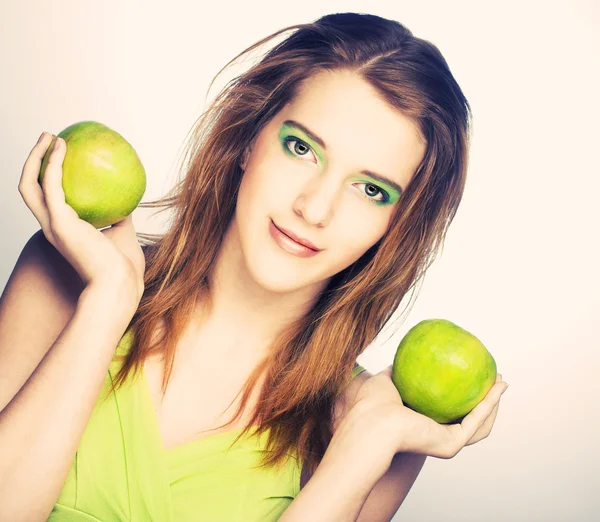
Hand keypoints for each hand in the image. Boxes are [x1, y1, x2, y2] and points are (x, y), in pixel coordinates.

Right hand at [18, 132, 144, 302]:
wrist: (120, 284)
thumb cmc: (124, 267)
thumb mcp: (123, 235)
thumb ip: (120, 217)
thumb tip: (129, 200)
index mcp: (64, 231)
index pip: (46, 201)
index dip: (47, 179)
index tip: (61, 159)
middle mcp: (52, 227)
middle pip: (29, 189)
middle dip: (33, 162)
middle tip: (48, 139)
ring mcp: (52, 225)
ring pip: (30, 184)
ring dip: (35, 157)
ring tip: (50, 136)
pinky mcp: (60, 223)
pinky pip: (51, 185)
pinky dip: (52, 163)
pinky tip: (62, 146)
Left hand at [341, 365, 507, 465]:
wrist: (371, 422)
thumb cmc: (371, 404)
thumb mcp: (385, 380)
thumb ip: (397, 370)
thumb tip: (404, 355)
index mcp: (421, 423)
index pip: (448, 409)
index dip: (463, 394)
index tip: (472, 374)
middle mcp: (435, 435)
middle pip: (470, 419)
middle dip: (485, 400)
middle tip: (496, 380)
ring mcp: (444, 443)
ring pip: (479, 424)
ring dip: (493, 403)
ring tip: (502, 383)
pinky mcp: (450, 445)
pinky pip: (475, 422)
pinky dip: (488, 405)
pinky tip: (497, 388)